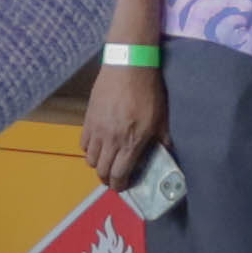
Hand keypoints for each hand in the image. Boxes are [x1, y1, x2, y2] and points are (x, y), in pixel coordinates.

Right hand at [82, 58, 168, 191]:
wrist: (128, 66)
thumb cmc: (148, 92)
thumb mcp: (161, 118)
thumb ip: (163, 140)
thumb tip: (167, 154)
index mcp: (131, 142)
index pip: (120, 174)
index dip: (121, 185)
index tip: (124, 186)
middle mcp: (111, 140)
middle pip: (103, 171)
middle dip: (109, 179)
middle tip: (115, 178)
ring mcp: (97, 130)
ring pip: (91, 159)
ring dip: (98, 166)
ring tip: (106, 163)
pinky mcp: (88, 119)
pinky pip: (83, 144)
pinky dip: (89, 150)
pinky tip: (98, 147)